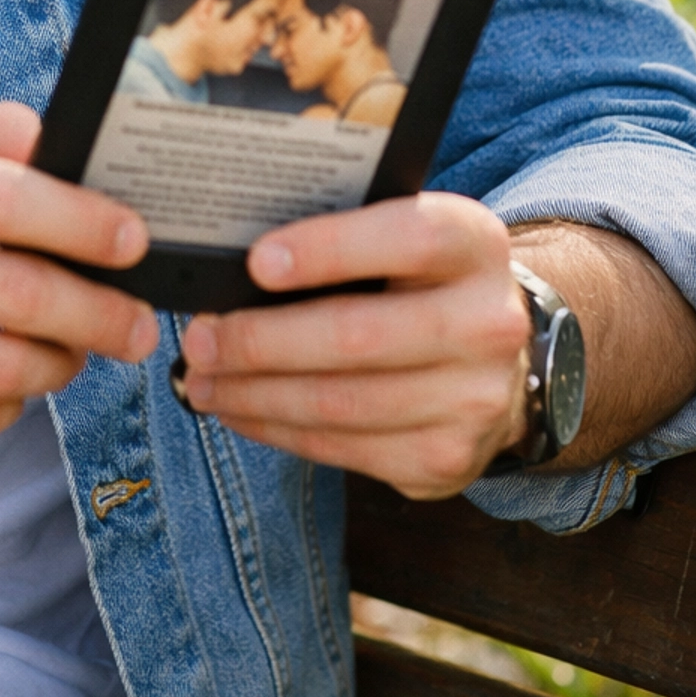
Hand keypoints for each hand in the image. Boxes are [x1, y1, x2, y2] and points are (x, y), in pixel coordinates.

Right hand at [0, 103, 157, 466]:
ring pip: (6, 369)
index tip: (135, 242)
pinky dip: (6, 403)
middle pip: (22, 296)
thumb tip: (63, 138)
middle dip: (100, 313)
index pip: (10, 199)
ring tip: (72, 349)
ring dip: (60, 362)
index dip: (86, 223)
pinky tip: (3, 381)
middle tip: (136, 323)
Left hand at [176, 193, 528, 499]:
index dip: (327, 250)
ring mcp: (473, 400)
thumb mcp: (405, 240)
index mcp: (474, 243)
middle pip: (357, 334)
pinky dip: (280, 431)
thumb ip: (345, 237)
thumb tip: (239, 268)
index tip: (255, 262)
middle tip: (198, 339)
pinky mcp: (445, 460)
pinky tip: (243, 411)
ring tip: (203, 380)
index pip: (406, 238)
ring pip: (340, 402)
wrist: (497, 362)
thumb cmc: (421, 282)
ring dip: (256, 395)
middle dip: (261, 341)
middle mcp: (488, 322)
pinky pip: (344, 449)